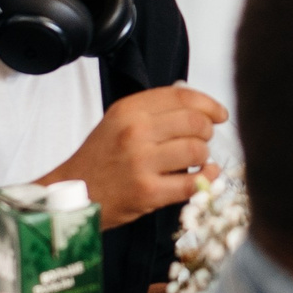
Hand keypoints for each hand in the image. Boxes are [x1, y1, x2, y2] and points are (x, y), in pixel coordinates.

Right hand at [46, 85, 227, 228]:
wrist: (72, 196)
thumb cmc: (99, 158)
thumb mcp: (117, 122)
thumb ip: (153, 110)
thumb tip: (198, 105)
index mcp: (128, 110)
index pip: (182, 97)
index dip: (208, 104)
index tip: (220, 114)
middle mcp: (135, 132)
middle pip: (195, 123)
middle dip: (207, 131)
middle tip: (203, 139)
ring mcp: (141, 163)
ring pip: (197, 151)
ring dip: (203, 156)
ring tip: (195, 160)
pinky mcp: (148, 192)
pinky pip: (193, 183)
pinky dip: (206, 179)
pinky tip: (204, 176)